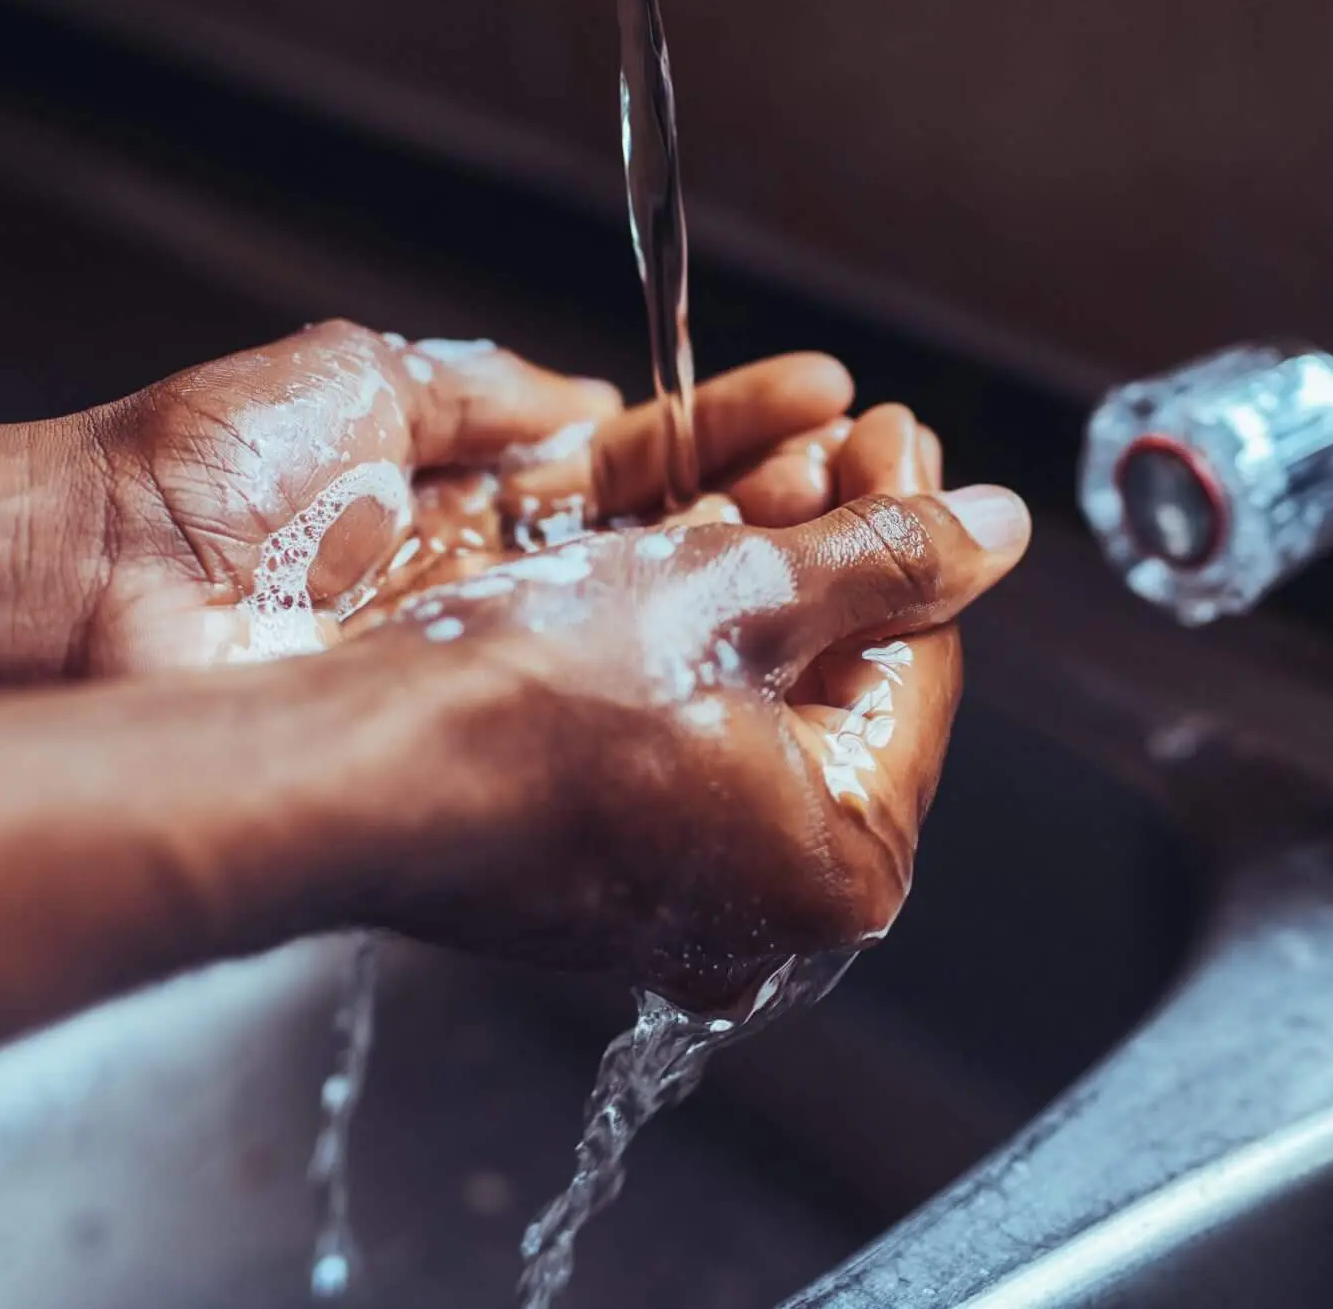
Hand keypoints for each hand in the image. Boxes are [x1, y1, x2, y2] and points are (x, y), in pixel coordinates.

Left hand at [69, 320, 854, 672]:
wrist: (93, 593)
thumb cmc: (198, 480)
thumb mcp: (367, 381)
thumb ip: (493, 396)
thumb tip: (601, 402)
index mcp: (481, 507)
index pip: (649, 469)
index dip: (740, 435)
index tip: (832, 405)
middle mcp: (512, 600)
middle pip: (689, 550)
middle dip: (798, 500)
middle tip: (891, 461)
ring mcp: (508, 676)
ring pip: (683, 621)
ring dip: (787, 560)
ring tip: (877, 500)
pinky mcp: (490, 740)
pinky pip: (631, 696)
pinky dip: (722, 649)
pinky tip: (805, 604)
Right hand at [327, 405, 1025, 1005]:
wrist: (338, 765)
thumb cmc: (530, 701)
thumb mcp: (739, 589)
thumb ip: (885, 556)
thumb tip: (994, 528)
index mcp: (836, 862)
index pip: (918, 668)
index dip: (916, 529)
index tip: (897, 434)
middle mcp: (759, 899)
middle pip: (836, 679)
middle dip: (840, 540)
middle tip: (846, 433)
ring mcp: (667, 884)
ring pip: (748, 691)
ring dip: (762, 565)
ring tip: (764, 458)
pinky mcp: (585, 851)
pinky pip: (667, 720)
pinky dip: (679, 628)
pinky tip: (673, 536)